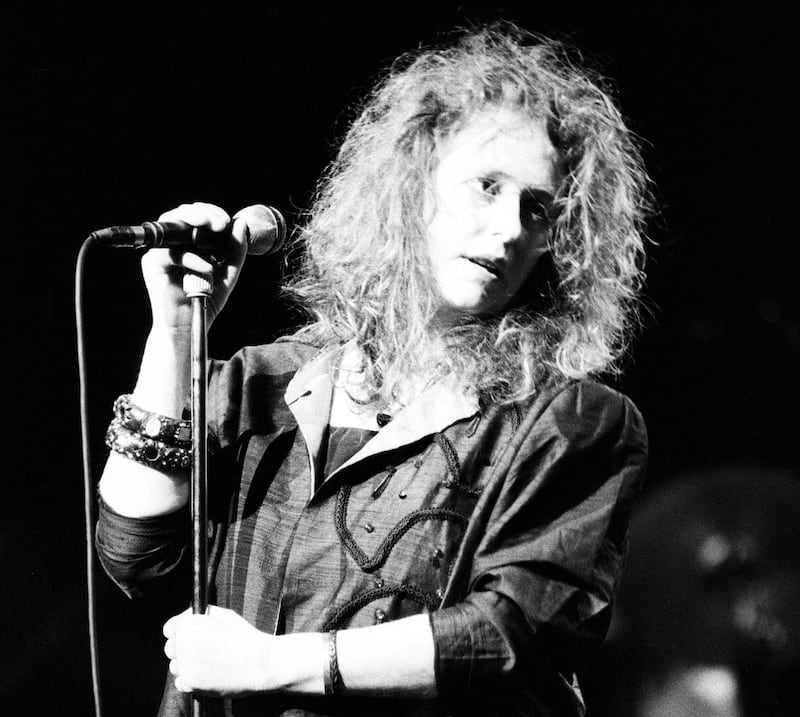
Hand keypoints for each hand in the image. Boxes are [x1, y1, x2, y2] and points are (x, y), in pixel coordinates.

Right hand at [141, 202, 248, 330]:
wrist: (190, 327)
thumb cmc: (205, 301)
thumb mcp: (228, 273)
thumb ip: (235, 250)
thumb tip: (240, 222)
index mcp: (189, 242)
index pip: (197, 216)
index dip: (211, 212)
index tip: (228, 222)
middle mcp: (173, 244)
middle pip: (182, 213)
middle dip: (204, 212)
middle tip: (221, 223)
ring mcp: (161, 252)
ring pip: (172, 223)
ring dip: (195, 220)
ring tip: (215, 229)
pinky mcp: (153, 264)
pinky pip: (171, 253)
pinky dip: (192, 258)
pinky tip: (208, 268)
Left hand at [163, 606, 271, 696]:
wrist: (260, 664)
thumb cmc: (244, 636)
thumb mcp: (224, 615)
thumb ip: (202, 614)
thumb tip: (190, 617)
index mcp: (189, 627)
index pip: (170, 628)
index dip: (181, 628)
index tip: (191, 631)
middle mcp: (183, 647)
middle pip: (170, 647)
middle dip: (183, 645)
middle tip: (202, 645)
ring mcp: (186, 668)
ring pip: (175, 665)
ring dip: (186, 662)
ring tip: (208, 659)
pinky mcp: (191, 686)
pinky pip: (181, 681)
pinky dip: (190, 678)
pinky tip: (207, 672)